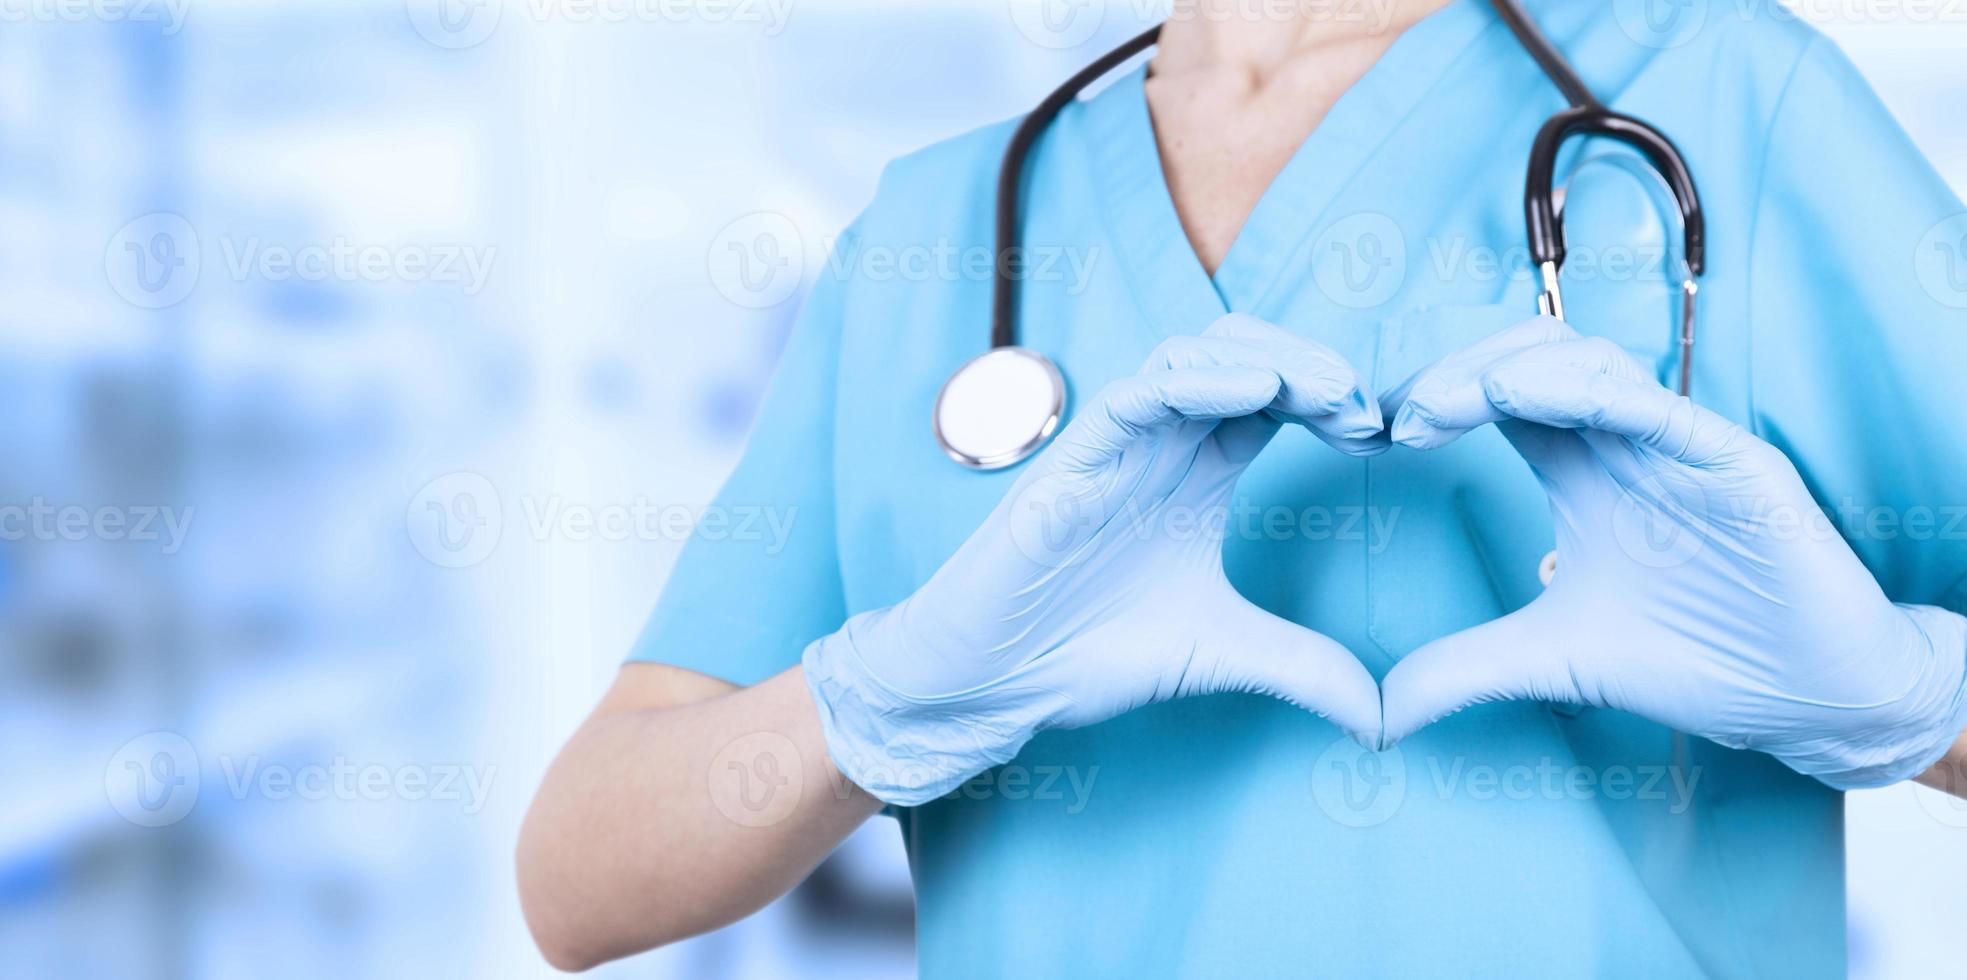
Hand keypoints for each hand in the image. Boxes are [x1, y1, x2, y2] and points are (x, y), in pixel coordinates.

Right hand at [804, 315, 1385, 804]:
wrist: (995, 683)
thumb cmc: (1085, 651)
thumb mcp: (1223, 653)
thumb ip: (1304, 669)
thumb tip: (1384, 721)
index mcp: (1199, 473)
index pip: (1276, 399)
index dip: (1332, 400)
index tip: (1380, 434)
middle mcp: (1161, 444)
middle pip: (1245, 356)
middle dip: (1312, 365)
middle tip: (1364, 407)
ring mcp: (1117, 445)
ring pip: (1194, 353)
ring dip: (1268, 359)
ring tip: (1328, 393)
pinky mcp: (1075, 458)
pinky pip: (1138, 392)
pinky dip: (1199, 379)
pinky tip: (1258, 391)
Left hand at [1377, 316, 1966, 787]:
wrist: (1811, 699)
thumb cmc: (1699, 659)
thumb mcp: (1552, 660)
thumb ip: (1465, 669)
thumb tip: (1378, 716)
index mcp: (1581, 470)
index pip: (1497, 399)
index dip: (1437, 398)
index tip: (1384, 433)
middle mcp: (1625, 444)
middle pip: (1531, 358)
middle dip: (1457, 371)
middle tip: (1402, 413)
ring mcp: (1680, 446)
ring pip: (1588, 361)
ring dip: (1506, 368)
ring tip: (1443, 403)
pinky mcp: (1735, 465)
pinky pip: (1657, 406)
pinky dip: (1585, 391)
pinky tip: (1519, 397)